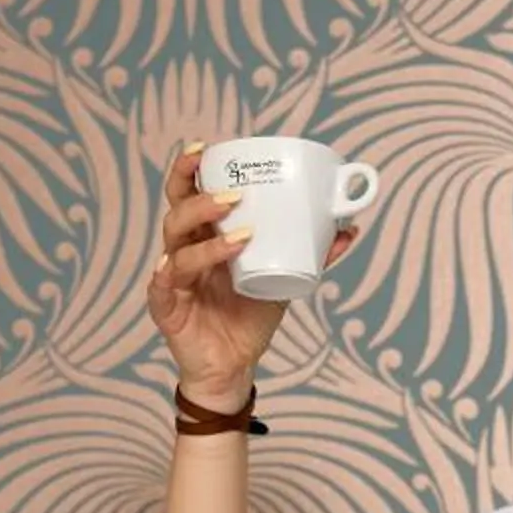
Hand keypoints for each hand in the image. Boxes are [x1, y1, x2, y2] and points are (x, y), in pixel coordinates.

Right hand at [145, 145, 358, 403]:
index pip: (190, 193)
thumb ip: (310, 254)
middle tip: (234, 192)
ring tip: (243, 233)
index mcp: (205, 237)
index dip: (192, 169)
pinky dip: (173, 271)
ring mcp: (173, 277)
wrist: (234, 366)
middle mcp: (185, 250)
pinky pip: (163, 284)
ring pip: (177, 244)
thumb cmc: (249, 317)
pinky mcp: (166, 306)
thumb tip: (348, 229)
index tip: (205, 146)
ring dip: (208, 236)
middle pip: (177, 209)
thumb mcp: (283, 280)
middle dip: (198, 192)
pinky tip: (180, 265)